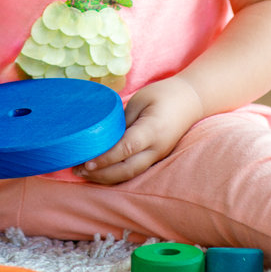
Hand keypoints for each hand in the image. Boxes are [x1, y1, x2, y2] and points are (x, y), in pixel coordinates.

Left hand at [78, 76, 204, 184]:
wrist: (192, 100)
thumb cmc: (164, 94)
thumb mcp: (141, 100)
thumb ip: (123, 120)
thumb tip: (102, 136)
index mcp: (153, 131)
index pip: (126, 149)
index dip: (106, 158)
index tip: (87, 162)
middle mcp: (157, 148)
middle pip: (127, 169)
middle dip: (101, 174)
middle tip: (77, 170)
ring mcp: (158, 156)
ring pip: (130, 174)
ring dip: (106, 177)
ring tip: (83, 173)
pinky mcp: (156, 158)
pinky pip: (134, 171)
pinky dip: (116, 174)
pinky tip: (99, 172)